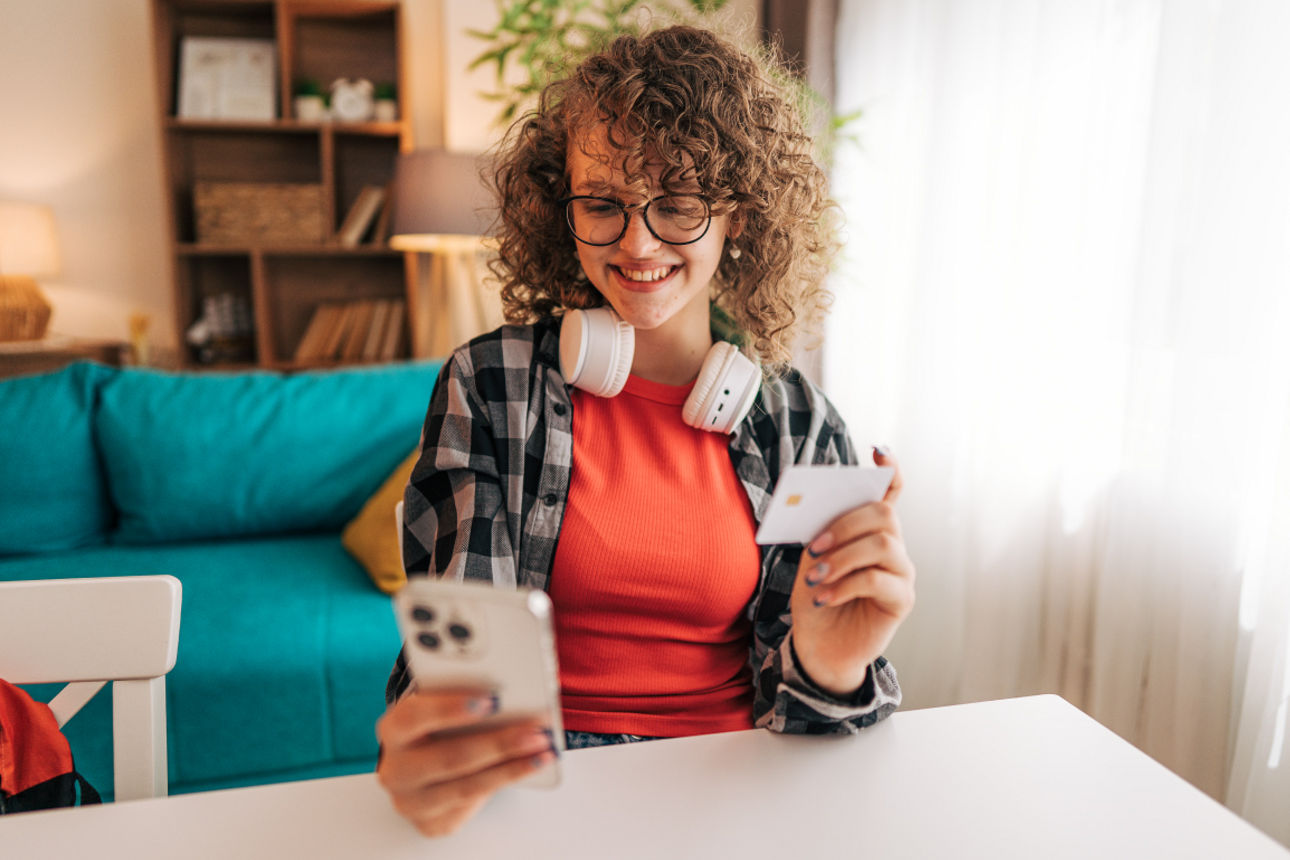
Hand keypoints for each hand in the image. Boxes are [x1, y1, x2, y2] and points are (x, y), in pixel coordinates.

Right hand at [376, 689, 556, 836]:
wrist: (420, 762)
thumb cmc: (438, 726)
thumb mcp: (442, 704)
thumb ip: (467, 697)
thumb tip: (514, 692)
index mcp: (393, 729)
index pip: (416, 716)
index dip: (452, 708)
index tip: (494, 700)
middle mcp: (396, 769)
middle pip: (450, 757)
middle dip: (499, 743)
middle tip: (535, 731)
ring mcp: (410, 802)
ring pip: (466, 787)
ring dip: (511, 768)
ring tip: (543, 752)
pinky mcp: (430, 823)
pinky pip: (472, 805)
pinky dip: (505, 783)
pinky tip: (528, 767)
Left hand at [788, 448, 915, 696]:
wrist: (820, 646)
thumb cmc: (818, 596)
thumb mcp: (813, 559)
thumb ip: (822, 533)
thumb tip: (816, 510)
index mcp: (871, 529)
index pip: (891, 492)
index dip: (890, 469)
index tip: (878, 451)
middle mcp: (893, 546)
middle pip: (883, 515)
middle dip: (846, 524)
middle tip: (814, 546)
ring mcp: (902, 572)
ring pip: (882, 544)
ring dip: (842, 557)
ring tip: (815, 576)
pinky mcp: (902, 600)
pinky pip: (876, 580)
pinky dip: (844, 585)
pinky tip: (823, 597)